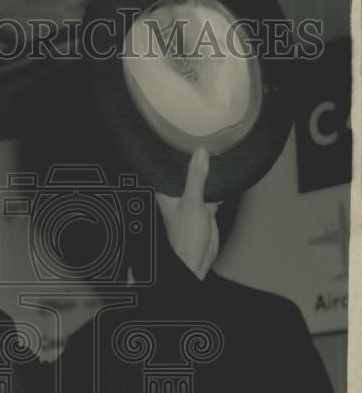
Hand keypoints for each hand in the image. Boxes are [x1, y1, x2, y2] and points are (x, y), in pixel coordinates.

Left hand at [154, 147, 219, 279]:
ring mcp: (191, 202)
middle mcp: (176, 195)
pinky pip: (211, 192)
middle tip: (200, 136)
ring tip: (216, 148)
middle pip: (184, 173)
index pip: (166, 168)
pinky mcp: (205, 209)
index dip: (169, 153)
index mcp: (166, 192)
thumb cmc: (186, 234)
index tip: (176, 134)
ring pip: (199, 181)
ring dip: (206, 171)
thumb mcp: (192, 202)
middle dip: (191, 160)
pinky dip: (218, 185)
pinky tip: (226, 172)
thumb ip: (196, 178)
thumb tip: (200, 152)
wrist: (198, 259)